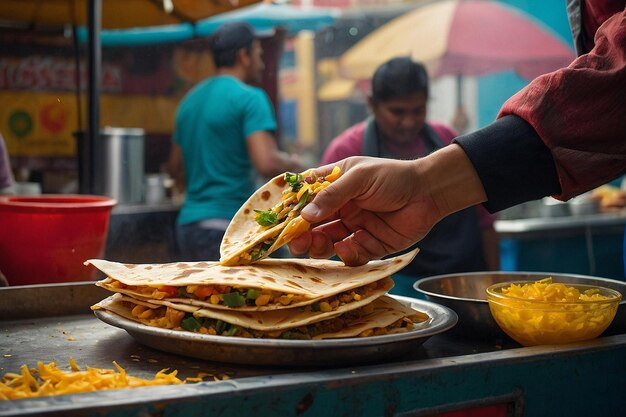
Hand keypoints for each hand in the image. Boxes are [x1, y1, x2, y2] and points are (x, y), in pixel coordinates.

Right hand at [288, 145, 486, 264]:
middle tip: (297, 243)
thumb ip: (333, 195)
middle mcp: (342, 207)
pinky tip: (350, 245)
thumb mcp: (360, 178)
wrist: (430, 192)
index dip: (292, 211)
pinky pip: (352, 255)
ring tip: (320, 245)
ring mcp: (355, 227)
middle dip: (302, 235)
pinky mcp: (370, 245)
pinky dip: (348, 254)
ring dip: (320, 246)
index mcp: (335, 186)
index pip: (305, 199)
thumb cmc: (394, 176)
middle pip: (313, 226)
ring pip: (328, 243)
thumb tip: (305, 215)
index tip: (280, 224)